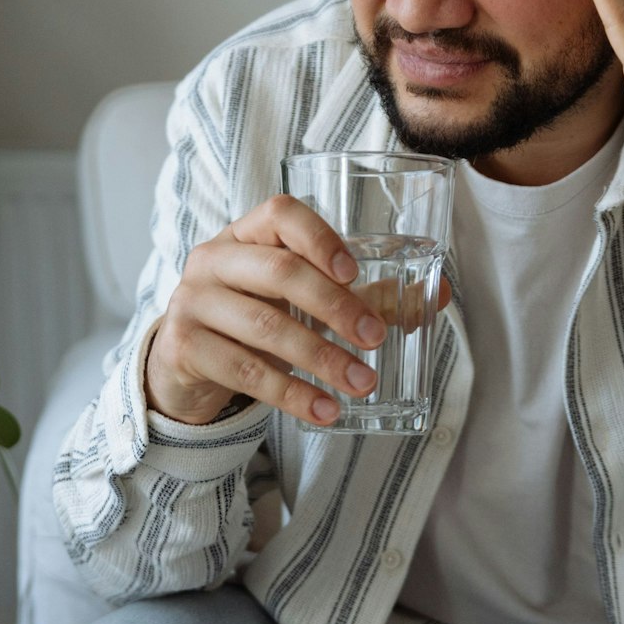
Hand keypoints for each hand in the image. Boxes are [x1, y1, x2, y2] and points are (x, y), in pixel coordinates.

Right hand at [145, 195, 451, 425]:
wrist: (183, 360)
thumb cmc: (253, 316)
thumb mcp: (297, 300)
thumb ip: (363, 294)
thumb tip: (440, 295)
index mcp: (245, 234)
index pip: (280, 213)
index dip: (320, 238)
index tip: (356, 272)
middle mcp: (213, 259)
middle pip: (278, 272)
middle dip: (334, 306)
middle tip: (375, 339)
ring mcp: (192, 302)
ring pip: (265, 328)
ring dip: (321, 359)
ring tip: (362, 383)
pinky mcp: (184, 348)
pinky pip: (246, 373)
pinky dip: (292, 395)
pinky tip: (326, 410)